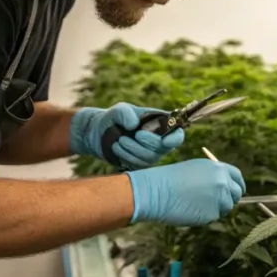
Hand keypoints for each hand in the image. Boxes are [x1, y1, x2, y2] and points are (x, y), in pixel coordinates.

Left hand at [69, 102, 184, 168]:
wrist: (100, 133)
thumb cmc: (114, 118)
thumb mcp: (119, 110)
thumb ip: (125, 113)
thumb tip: (134, 126)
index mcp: (161, 124)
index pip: (177, 134)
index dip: (175, 139)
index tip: (164, 141)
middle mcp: (160, 141)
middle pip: (163, 149)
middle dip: (146, 144)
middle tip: (126, 136)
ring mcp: (151, 155)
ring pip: (149, 159)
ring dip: (132, 150)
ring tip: (118, 141)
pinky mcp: (140, 165)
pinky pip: (138, 166)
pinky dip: (126, 157)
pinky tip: (116, 148)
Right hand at [126, 159, 245, 226]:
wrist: (157, 191)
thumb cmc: (171, 179)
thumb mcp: (196, 169)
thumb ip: (213, 176)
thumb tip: (224, 187)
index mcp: (218, 168)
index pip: (237, 177)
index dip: (237, 185)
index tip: (235, 192)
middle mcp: (222, 182)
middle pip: (236, 194)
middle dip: (229, 199)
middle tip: (215, 203)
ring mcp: (219, 198)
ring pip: (225, 208)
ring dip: (215, 209)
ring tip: (194, 204)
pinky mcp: (212, 214)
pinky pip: (213, 217)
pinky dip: (204, 216)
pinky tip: (190, 210)